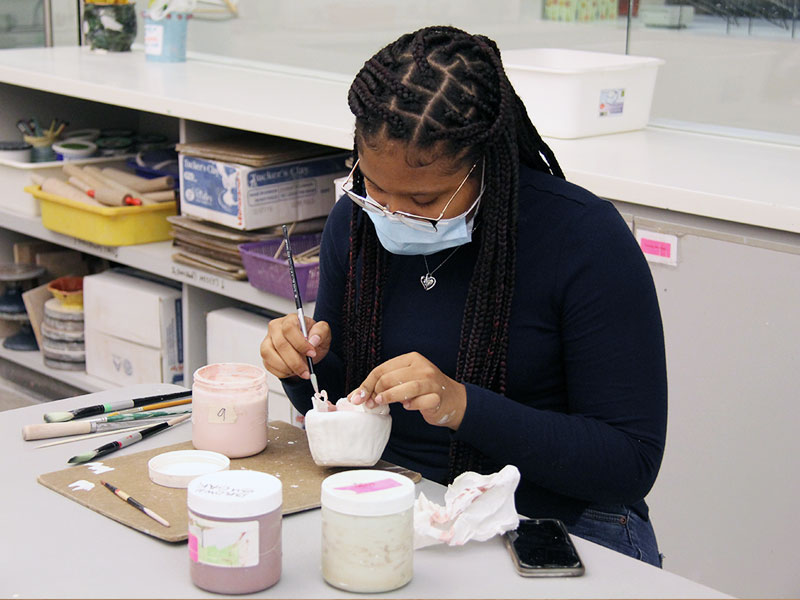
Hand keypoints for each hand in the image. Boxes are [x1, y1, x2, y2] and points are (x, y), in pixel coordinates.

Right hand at [260, 314, 330, 380]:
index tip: (312, 353)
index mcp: (290, 319)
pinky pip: (268, 365)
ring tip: (300, 371)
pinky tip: (292, 371)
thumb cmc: (313, 339)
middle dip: (295, 361)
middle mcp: (276, 328)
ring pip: (270, 355)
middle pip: (281, 344)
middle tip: (307, 370)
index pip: (289, 329)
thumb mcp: (324, 333)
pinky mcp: (265, 354)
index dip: (300, 343)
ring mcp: (268, 341)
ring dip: (287, 368)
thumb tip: (313, 340)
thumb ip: (321, 332)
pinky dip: (281, 372)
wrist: (308, 350)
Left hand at [348, 352, 465, 429]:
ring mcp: (432, 382)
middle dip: (376, 392)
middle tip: (371, 403)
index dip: (367, 384)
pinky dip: (412, 405)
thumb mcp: (403, 381)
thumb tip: (355, 396)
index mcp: (411, 359)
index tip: (358, 398)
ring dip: (390, 397)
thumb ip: (382, 385)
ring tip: (380, 403)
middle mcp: (422, 367)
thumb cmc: (422, 390)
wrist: (452, 399)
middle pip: (391, 378)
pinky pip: (421, 402)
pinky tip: (408, 407)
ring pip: (407, 388)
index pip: (382, 369)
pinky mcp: (438, 396)